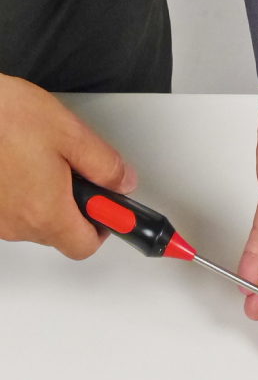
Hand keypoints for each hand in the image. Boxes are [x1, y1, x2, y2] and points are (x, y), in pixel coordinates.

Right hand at [0, 73, 136, 258]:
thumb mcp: (68, 133)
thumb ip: (105, 165)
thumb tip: (123, 183)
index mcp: (46, 212)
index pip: (86, 246)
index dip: (103, 228)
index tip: (108, 209)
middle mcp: (18, 224)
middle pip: (62, 235)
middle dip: (76, 209)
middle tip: (77, 174)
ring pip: (36, 222)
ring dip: (49, 199)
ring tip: (43, 160)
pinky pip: (14, 210)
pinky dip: (24, 194)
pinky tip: (21, 163)